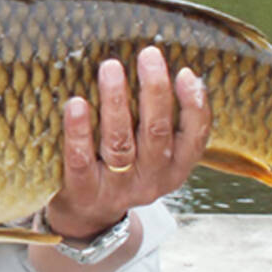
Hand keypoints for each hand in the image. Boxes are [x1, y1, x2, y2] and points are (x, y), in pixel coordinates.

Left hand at [46, 46, 210, 240]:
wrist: (86, 216)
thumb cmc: (122, 167)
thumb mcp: (151, 151)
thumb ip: (159, 118)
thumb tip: (162, 65)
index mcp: (174, 168)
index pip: (195, 137)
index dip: (194, 105)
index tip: (185, 73)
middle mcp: (150, 179)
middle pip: (156, 132)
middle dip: (155, 90)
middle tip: (148, 55)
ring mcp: (117, 188)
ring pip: (120, 142)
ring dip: (116, 101)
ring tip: (111, 67)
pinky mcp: (84, 192)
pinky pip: (81, 159)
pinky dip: (79, 131)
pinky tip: (75, 104)